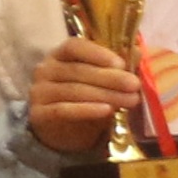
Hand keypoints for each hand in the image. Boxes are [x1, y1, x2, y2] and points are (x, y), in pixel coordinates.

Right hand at [25, 33, 136, 156]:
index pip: (74, 46)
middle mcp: (45, 70)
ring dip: (105, 95)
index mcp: (59, 55)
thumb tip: (138, 51)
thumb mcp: (101, 81)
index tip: (121, 64)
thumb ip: (116, 66)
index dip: (97, 53)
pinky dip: (87, 110)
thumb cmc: (84, 99)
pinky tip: (107, 111)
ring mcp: (39, 92)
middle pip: (78, 70)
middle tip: (134, 85)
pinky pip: (64, 110)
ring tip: (130, 100)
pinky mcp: (39, 113)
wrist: (63, 131)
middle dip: (110, 78)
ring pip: (74, 91)